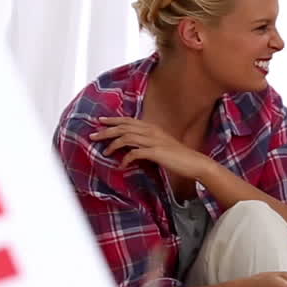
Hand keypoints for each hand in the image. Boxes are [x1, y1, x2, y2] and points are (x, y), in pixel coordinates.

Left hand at [91, 117, 212, 177]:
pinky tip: (121, 165)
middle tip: (93, 136)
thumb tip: (131, 147)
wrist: (194, 163)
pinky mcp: (156, 152)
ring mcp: (153, 141)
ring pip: (126, 137)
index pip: (128, 120)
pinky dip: (125, 159)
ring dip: (113, 145)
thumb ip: (147, 143)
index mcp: (152, 128)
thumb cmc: (178, 156)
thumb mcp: (160, 145)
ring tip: (105, 152)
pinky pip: (135, 153)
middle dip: (106, 131)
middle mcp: (151, 131)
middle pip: (123, 127)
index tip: (100, 121)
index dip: (113, 120)